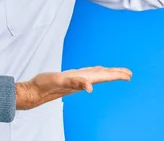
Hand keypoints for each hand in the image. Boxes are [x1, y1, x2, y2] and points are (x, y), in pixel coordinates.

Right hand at [15, 66, 132, 109]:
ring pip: (95, 75)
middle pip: (102, 77)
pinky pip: (86, 74)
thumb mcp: (60, 81)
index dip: (116, 75)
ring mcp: (75, 80)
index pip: (103, 76)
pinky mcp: (69, 78)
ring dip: (106, 74)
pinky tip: (92, 72)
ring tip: (115, 73)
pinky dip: (93, 72)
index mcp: (82, 80)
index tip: (128, 75)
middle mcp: (81, 81)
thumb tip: (90, 87)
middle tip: (129, 74)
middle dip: (115, 75)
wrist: (34, 92)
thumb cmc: (45, 86)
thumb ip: (75, 83)